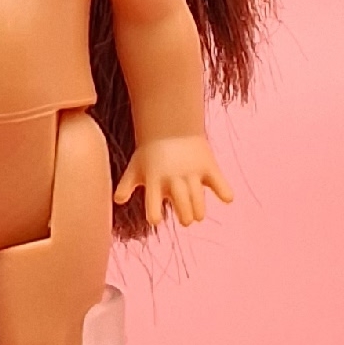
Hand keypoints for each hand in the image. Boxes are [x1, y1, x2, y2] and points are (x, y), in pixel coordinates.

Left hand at [114, 136, 233, 228]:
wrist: (171, 125)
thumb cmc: (150, 152)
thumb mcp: (135, 167)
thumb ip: (125, 185)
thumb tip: (117, 200)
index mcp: (155, 181)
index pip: (153, 204)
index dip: (154, 214)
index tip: (156, 219)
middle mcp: (173, 178)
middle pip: (181, 203)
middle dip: (184, 215)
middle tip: (186, 219)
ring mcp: (191, 172)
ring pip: (198, 197)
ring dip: (199, 209)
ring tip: (198, 215)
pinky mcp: (208, 166)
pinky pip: (218, 181)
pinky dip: (224, 191)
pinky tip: (226, 199)